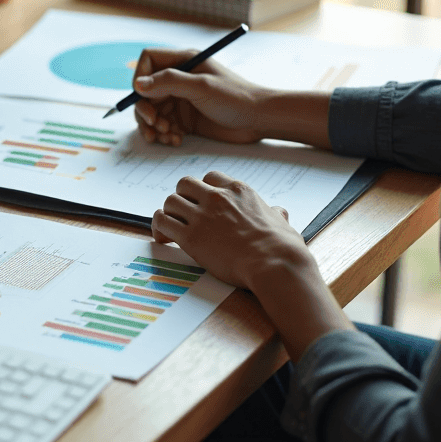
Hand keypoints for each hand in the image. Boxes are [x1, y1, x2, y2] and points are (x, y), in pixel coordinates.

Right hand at [132, 48, 268, 146]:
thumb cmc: (236, 97)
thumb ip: (169, 82)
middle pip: (145, 90)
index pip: (148, 61)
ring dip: (153, 126)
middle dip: (145, 109)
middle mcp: (179, 79)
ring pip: (152, 111)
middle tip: (154, 124)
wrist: (259, 120)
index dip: (139, 78)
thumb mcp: (201, 87)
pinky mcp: (184, 119)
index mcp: (184, 61)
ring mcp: (181, 99)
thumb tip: (138, 85)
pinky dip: (164, 134)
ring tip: (167, 136)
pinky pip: (163, 125)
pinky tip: (176, 140)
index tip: (143, 97)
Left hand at [152, 170, 351, 360]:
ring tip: (171, 228)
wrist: (275, 264)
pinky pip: (162, 222)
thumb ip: (274, 213)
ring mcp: (202, 216)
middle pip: (185, 184)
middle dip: (182, 198)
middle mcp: (218, 198)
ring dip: (168, 213)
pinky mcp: (190, 236)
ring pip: (170, 201)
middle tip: (184, 215)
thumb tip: (279, 212)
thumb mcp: (281, 221)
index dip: (203, 190)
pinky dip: (158, 228)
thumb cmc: (282, 247)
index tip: (202, 203)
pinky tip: (164, 238)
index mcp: (239, 190)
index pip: (210, 178)